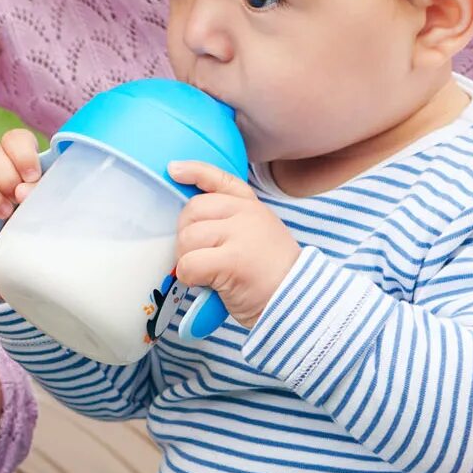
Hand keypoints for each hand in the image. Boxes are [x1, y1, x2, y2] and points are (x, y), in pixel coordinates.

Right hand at [0, 129, 44, 250]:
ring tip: (6, 213)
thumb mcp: (47, 205)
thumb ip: (42, 192)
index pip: (13, 139)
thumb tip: (23, 191)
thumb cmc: (38, 221)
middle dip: (4, 176)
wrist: (24, 256)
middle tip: (18, 200)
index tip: (32, 177)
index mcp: (15, 158)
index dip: (22, 154)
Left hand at [167, 161, 298, 325]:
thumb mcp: (258, 237)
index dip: (194, 171)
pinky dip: (189, 278)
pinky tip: (206, 285)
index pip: (220, 179)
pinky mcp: (232, 260)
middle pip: (192, 210)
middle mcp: (247, 214)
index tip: (174, 170)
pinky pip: (190, 264)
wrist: (298, 302)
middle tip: (198, 257)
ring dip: (186, 259)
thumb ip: (231, 223)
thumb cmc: (272, 277)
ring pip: (187, 237)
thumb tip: (189, 225)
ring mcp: (240, 235)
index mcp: (252, 207)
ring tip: (205, 273)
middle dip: (185, 235)